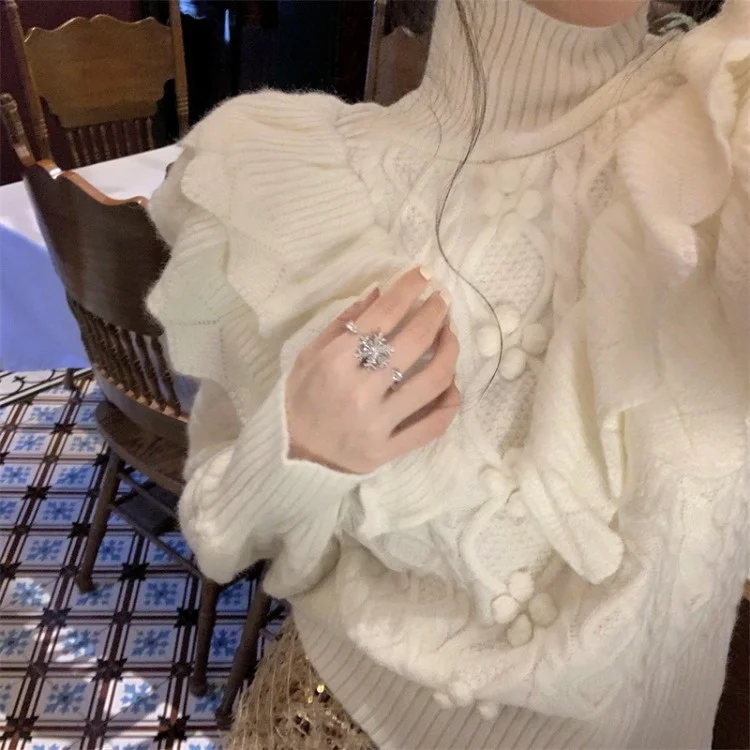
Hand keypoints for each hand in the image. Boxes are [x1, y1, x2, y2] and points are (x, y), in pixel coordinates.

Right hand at [286, 268, 459, 473]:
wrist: (293, 456)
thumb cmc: (300, 400)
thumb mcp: (308, 356)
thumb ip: (342, 323)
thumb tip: (379, 292)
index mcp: (335, 363)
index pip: (382, 317)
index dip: (409, 290)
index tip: (425, 275)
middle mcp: (359, 391)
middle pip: (414, 343)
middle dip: (435, 313)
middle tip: (443, 301)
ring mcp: (378, 423)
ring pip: (432, 381)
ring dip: (450, 351)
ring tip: (450, 336)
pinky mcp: (390, 450)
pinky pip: (433, 425)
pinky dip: (450, 401)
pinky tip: (452, 383)